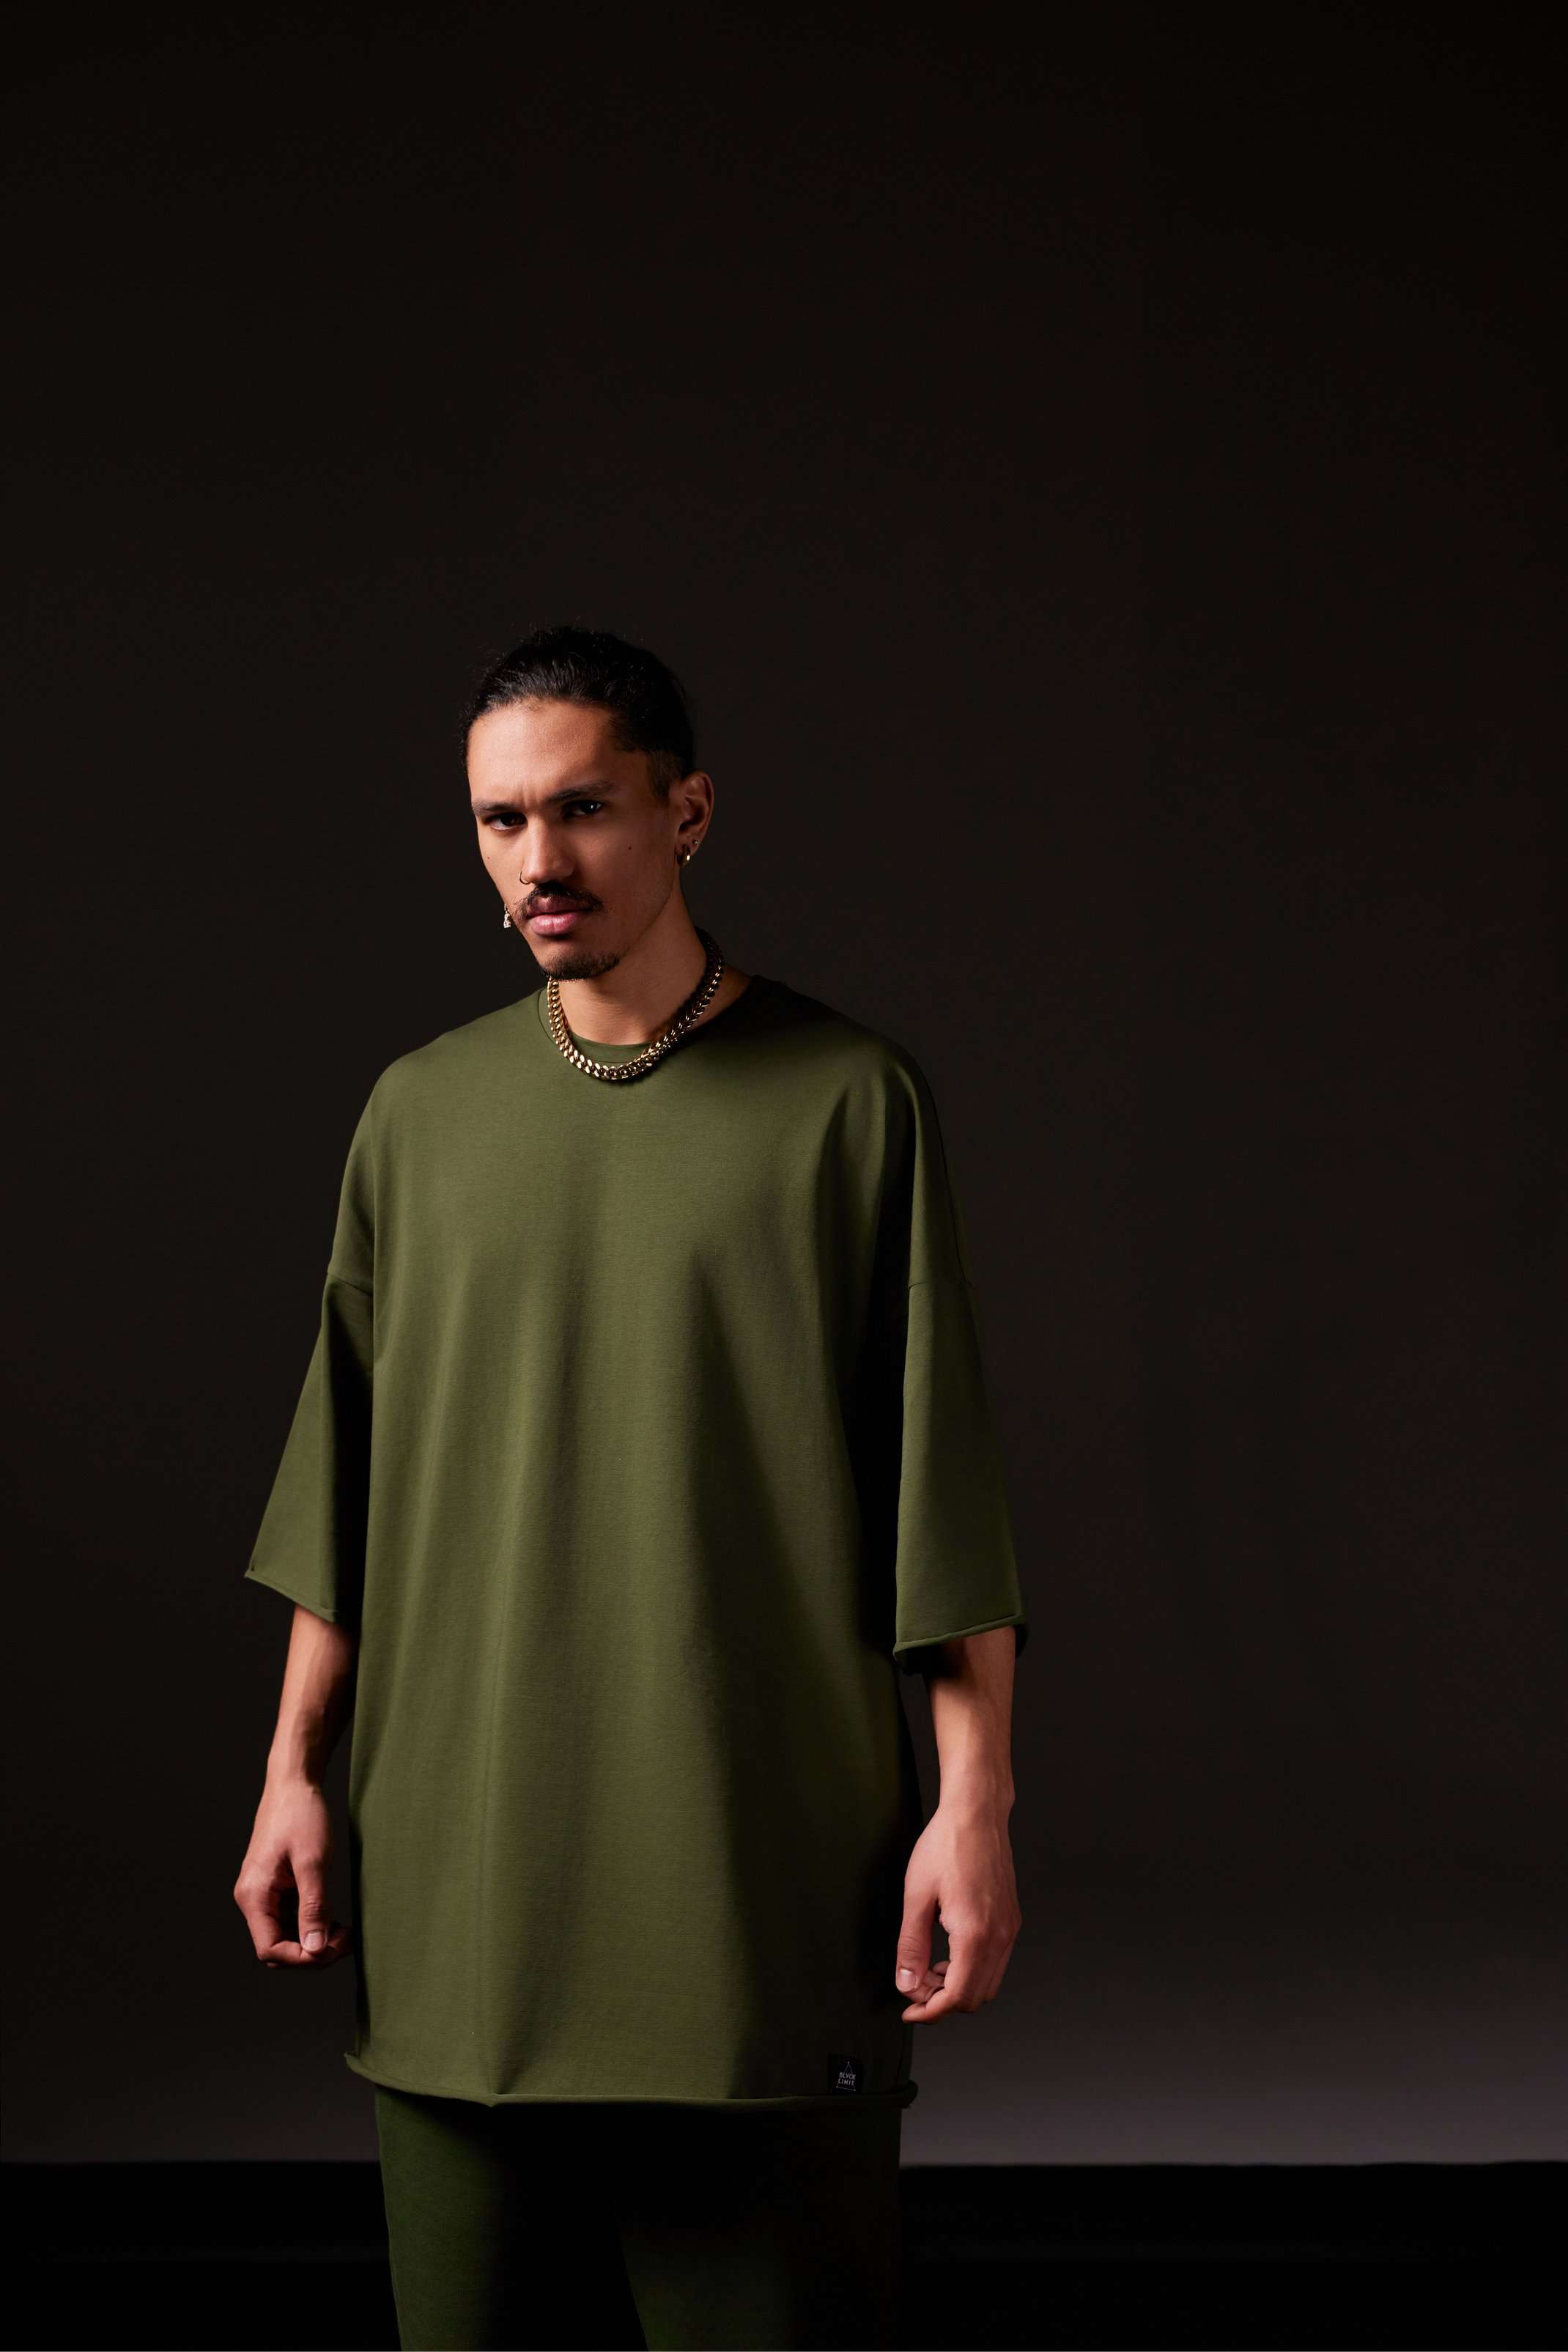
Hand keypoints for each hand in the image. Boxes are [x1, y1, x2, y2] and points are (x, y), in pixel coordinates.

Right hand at [234, 1775, 352, 1968]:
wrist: (295, 1783)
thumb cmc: (301, 1815)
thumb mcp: (313, 1862)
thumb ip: (313, 1907)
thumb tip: (316, 1949)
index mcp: (254, 1895)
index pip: (270, 1949)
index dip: (301, 1957)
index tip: (333, 1949)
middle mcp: (253, 1899)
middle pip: (276, 1947)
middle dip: (311, 1952)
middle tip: (345, 1941)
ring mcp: (264, 1893)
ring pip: (285, 1935)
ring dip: (313, 1941)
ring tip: (344, 1932)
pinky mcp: (276, 1887)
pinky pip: (290, 1919)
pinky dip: (311, 1925)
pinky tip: (334, 1921)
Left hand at [894, 1796, 1020, 2022]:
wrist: (976, 1814)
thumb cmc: (946, 1846)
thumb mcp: (916, 1897)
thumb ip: (911, 1947)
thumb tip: (907, 1984)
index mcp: (975, 1935)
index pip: (956, 1997)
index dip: (930, 2012)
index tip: (910, 2011)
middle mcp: (999, 1937)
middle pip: (975, 1997)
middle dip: (943, 2002)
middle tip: (915, 1987)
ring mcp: (1009, 1929)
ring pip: (988, 1983)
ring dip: (958, 1987)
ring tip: (929, 1969)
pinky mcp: (1011, 1919)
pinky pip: (996, 1962)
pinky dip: (973, 1970)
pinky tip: (950, 1953)